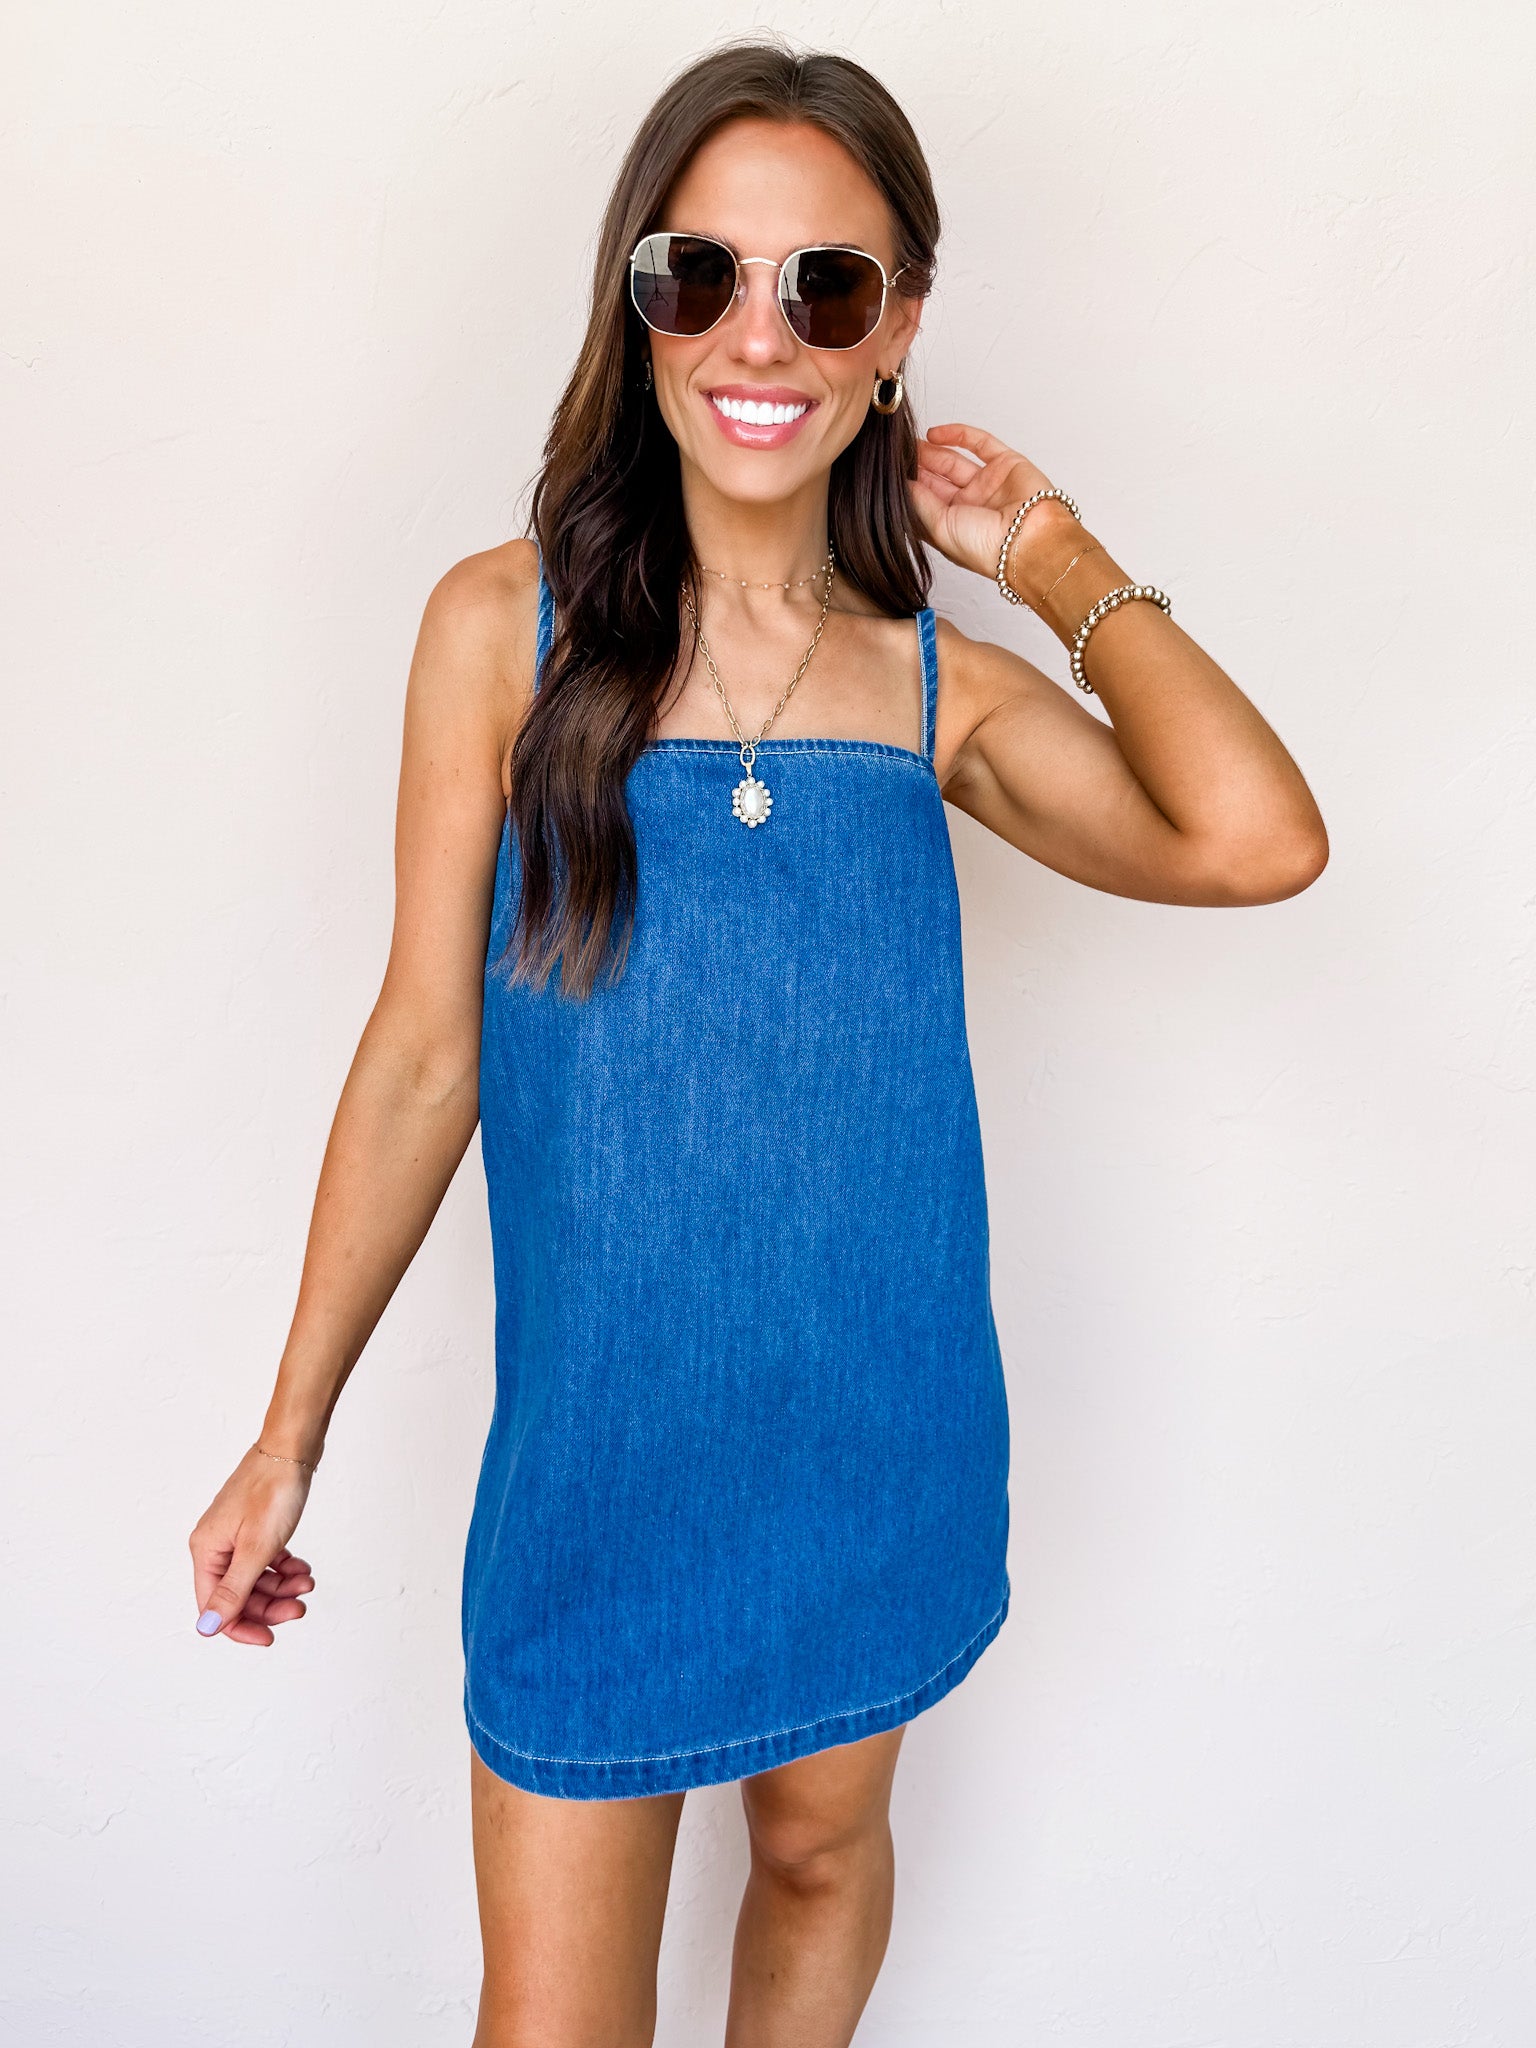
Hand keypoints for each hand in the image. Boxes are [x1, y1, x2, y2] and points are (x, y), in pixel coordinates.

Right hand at [188, 1444, 317, 1645]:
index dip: (241, 1627)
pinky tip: (301, 1568)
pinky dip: (283, 1568)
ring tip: (307, 1581)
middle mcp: (216, 1545)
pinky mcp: (254, 1527)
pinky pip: (265, 1560)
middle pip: (238, 1595)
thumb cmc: (273, 1490)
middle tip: (300, 1606)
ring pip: (255, 1579)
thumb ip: (234, 1591)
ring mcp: (235, 1536)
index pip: (215, 1607)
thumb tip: (207, 1628)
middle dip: (270, 1605)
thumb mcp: (256, 1548)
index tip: (270, 1638)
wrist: (292, 1448)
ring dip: (282, 1587)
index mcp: (206, 1551)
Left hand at [908, 422, 1074, 588]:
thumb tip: (899, 484)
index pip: (925, 501)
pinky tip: (933, 434)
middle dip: (916, 465)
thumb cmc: (986, 548)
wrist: (1029, 540)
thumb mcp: (939, 528)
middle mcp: (970, 506)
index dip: (907, 486)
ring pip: (953, 460)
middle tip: (894, 451)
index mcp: (953, 527)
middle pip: (936, 479)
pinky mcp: (1005, 463)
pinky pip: (979, 443)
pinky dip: (957, 434)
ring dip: (930, 451)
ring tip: (907, 441)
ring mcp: (988, 484)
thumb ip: (918, 503)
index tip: (886, 473)